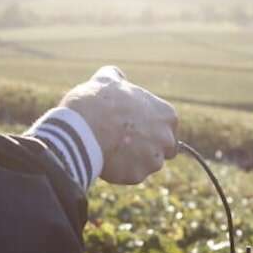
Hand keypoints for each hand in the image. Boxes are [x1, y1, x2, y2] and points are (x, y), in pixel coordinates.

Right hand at [60, 66, 178, 184]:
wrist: (83, 127)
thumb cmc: (97, 101)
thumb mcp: (107, 80)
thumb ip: (117, 78)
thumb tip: (116, 76)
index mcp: (167, 115)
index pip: (169, 127)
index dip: (153, 129)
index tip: (137, 128)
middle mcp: (167, 139)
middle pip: (165, 150)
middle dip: (150, 148)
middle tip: (127, 144)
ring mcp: (153, 160)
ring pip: (148, 165)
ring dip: (135, 161)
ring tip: (112, 149)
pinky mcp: (137, 176)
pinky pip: (131, 176)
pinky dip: (121, 171)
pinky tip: (106, 158)